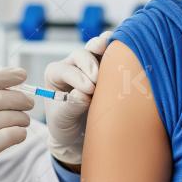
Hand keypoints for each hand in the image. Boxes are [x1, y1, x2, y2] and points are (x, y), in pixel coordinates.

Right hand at [0, 67, 33, 181]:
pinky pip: (11, 135)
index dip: (6, 75)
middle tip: (28, 104)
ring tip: (23, 123)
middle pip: (0, 97)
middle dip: (20, 99)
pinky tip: (18, 137)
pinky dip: (19, 134)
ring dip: (22, 118)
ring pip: (9, 116)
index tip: (22, 75)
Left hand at [43, 31, 111, 165]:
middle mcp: (71, 64)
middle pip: (80, 55)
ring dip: (105, 49)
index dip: (77, 77)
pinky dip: (117, 51)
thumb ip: (71, 106)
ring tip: (114, 51)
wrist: (79, 133)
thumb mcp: (62, 119)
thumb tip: (83, 95)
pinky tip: (126, 50)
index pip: (64, 70)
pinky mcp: (106, 66)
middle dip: (90, 64)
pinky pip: (110, 53)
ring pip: (96, 49)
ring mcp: (90, 63)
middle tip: (97, 79)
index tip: (88, 90)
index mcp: (55, 74)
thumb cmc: (65, 124)